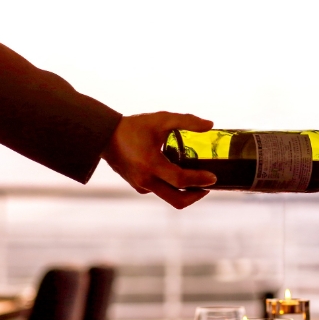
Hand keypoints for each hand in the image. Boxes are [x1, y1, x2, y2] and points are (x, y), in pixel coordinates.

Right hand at [101, 111, 216, 208]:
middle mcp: (146, 180)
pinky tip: (180, 177)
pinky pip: (160, 192)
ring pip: (169, 198)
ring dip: (186, 194)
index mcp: (151, 164)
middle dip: (196, 196)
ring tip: (198, 182)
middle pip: (177, 200)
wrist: (105, 136)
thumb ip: (186, 120)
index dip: (200, 180)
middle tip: (208, 186)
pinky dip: (173, 189)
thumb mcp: (161, 119)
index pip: (181, 180)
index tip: (213, 177)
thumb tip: (210, 125)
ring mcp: (141, 186)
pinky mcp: (138, 186)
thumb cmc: (134, 127)